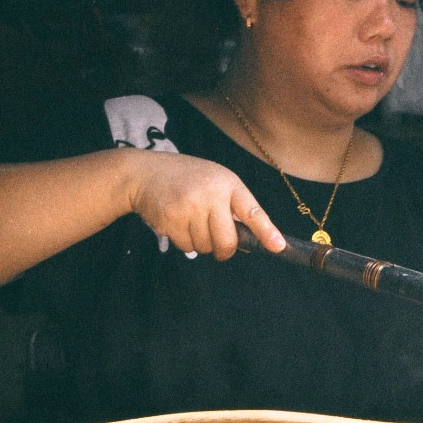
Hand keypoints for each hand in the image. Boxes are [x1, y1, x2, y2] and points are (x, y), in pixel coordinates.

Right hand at [126, 150, 285, 258]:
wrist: (144, 172)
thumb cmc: (186, 179)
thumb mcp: (214, 183)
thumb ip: (233, 209)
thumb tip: (250, 244)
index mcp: (228, 183)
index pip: (252, 211)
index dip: (267, 232)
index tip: (279, 247)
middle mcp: (211, 193)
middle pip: (227, 241)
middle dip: (224, 251)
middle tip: (220, 248)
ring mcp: (190, 205)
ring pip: (206, 246)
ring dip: (201, 244)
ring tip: (191, 222)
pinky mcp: (171, 218)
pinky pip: (186, 246)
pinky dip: (184, 242)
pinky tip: (177, 223)